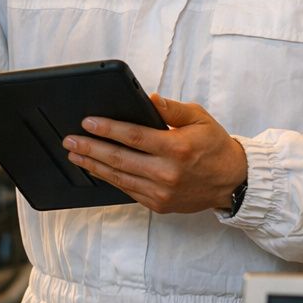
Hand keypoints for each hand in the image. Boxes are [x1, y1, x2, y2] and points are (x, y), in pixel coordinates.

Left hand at [63, 94, 246, 214]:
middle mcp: (168, 172)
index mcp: (177, 148)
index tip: (87, 123)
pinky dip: (109, 179)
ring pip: (119, 177)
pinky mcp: (159, 204)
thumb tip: (149, 98)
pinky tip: (95, 169)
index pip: (134, 137)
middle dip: (90, 148)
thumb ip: (172, 108)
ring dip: (93, 165)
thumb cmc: (214, 146)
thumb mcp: (199, 118)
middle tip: (70, 140)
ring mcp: (162, 192)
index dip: (108, 129)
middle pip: (119, 159)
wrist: (232, 182)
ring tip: (75, 154)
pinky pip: (128, 190)